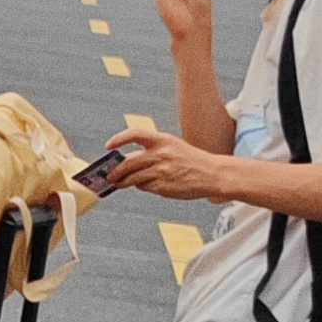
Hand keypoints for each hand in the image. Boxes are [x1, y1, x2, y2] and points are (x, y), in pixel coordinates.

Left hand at [103, 126, 236, 205]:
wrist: (213, 174)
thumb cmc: (191, 161)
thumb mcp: (173, 147)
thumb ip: (151, 152)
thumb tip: (126, 161)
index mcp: (163, 140)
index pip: (135, 134)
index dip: (119, 139)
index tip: (109, 146)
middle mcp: (161, 154)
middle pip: (128, 162)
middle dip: (115, 171)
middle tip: (109, 176)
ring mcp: (161, 171)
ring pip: (132, 178)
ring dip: (123, 182)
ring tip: (119, 183)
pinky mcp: (163, 186)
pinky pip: (144, 187)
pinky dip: (142, 186)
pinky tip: (145, 185)